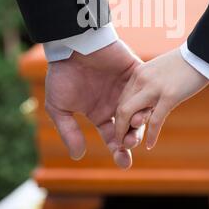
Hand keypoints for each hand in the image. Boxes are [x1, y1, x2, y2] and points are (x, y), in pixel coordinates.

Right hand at [45, 40, 143, 169]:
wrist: (71, 45)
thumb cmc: (62, 74)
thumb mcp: (59, 107)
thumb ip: (69, 131)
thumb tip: (78, 156)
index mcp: (100, 114)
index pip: (114, 137)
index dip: (119, 151)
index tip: (125, 163)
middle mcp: (116, 103)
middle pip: (131, 127)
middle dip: (132, 139)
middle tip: (131, 143)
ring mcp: (127, 88)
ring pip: (141, 110)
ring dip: (141, 122)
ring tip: (137, 128)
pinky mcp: (135, 72)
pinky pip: (146, 88)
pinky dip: (148, 99)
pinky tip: (145, 109)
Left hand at [115, 48, 208, 150]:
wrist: (202, 54)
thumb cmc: (184, 64)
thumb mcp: (159, 70)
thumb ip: (149, 83)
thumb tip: (146, 101)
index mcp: (138, 73)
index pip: (122, 99)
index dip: (119, 117)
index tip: (122, 129)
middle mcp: (142, 79)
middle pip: (121, 108)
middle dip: (119, 128)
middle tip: (120, 142)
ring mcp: (154, 87)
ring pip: (130, 115)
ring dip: (127, 133)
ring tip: (128, 145)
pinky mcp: (170, 96)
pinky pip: (155, 121)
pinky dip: (151, 135)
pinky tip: (150, 145)